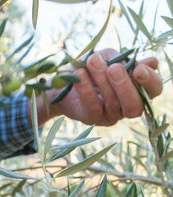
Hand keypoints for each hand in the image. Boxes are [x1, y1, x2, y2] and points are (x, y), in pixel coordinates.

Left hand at [35, 49, 162, 126]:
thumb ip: (128, 60)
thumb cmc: (92, 66)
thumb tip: (152, 63)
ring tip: (93, 61)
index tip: (139, 69)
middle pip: (134, 105)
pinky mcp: (92, 119)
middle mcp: (127, 107)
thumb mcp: (111, 57)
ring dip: (102, 81)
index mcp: (139, 90)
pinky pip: (92, 107)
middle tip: (113, 68)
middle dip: (124, 85)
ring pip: (112, 104)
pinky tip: (80, 74)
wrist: (62, 80)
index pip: (153, 90)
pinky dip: (86, 89)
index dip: (150, 81)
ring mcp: (110, 116)